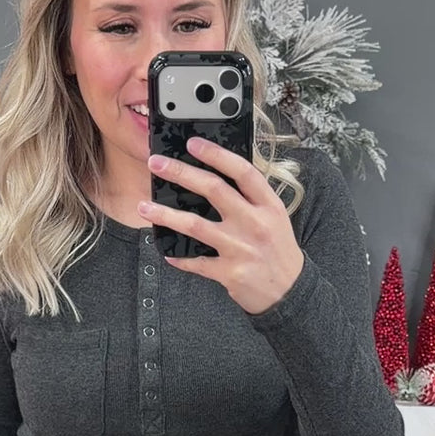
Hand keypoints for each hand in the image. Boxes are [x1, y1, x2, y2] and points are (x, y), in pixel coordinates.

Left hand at [139, 137, 304, 315]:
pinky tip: (167, 252)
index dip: (216, 154)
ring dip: (165, 215)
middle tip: (156, 163)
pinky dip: (180, 258)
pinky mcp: (230, 272)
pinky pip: (197, 262)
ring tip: (144, 207)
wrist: (290, 292)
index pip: (242, 171)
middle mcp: (255, 224)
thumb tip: (215, 177)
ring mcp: (241, 248)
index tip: (192, 143)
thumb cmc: (278, 250)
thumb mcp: (275, 218)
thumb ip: (252, 199)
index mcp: (269, 206)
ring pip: (195, 225)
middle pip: (213, 190)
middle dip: (181, 173)